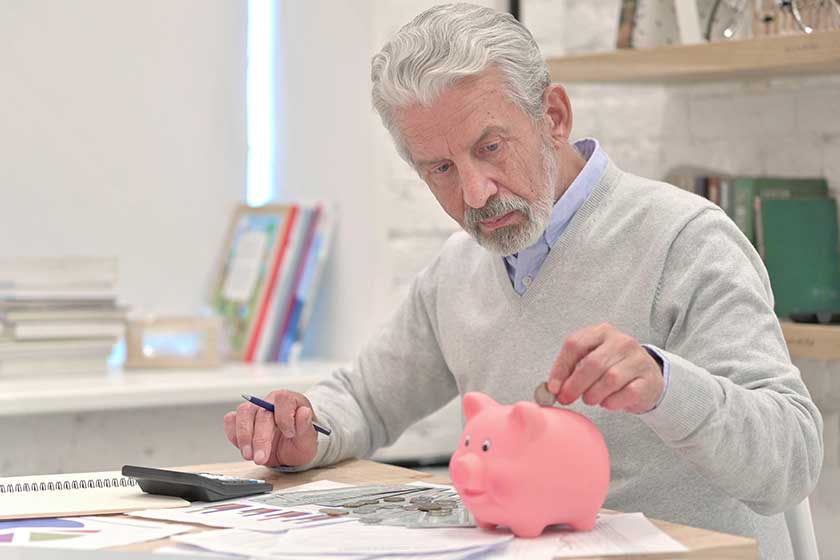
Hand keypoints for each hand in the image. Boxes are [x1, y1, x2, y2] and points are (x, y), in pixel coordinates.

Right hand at [223, 390, 317, 466]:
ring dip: (244, 436)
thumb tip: (304, 413)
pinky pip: (231, 421)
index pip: (283, 399)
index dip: (285, 417)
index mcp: (290, 401)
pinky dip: (234, 435)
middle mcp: (270, 401)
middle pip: (261, 412)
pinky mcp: (241, 420)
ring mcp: (254, 409)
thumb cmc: (300, 440)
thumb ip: (306, 427)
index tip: (289, 434)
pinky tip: (243, 449)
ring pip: (243, 413)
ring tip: (249, 456)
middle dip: (260, 438)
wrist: (290, 449)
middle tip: (261, 458)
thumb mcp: (308, 439)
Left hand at [546, 323, 663, 413]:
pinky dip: (612, 402)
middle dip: (575, 385)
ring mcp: (637, 359)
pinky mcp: (647, 379)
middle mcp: (621, 342)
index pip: (575, 344)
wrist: (646, 377)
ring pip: (610, 379)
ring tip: (590, 399)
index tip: (553, 387)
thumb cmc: (612, 367)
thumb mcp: (591, 360)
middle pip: (592, 363)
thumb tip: (554, 388)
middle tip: (566, 398)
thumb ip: (571, 369)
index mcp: (601, 332)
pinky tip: (607, 403)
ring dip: (594, 394)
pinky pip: (627, 393)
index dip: (560, 368)